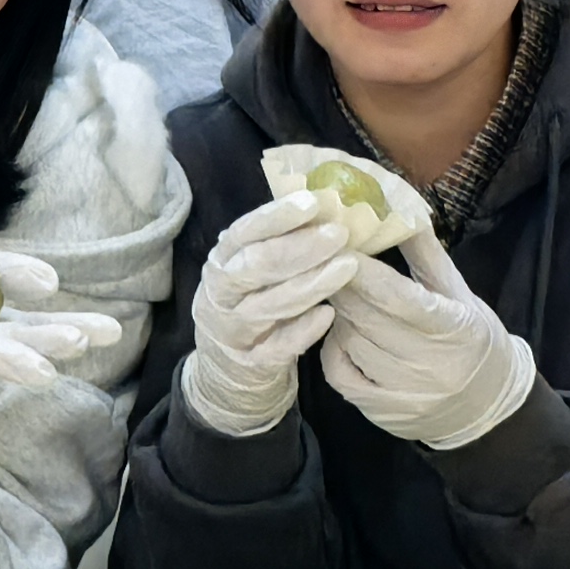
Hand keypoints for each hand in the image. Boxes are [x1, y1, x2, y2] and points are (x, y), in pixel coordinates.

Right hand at [178, 190, 361, 437]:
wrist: (225, 366)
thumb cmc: (249, 302)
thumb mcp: (250, 269)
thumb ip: (276, 243)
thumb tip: (325, 206)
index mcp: (221, 262)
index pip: (244, 233)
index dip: (276, 217)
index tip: (313, 202)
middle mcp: (220, 294)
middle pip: (254, 268)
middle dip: (298, 249)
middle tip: (339, 234)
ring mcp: (233, 330)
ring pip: (268, 306)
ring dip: (310, 285)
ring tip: (349, 266)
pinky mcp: (251, 361)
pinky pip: (277, 347)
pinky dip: (302, 331)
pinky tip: (328, 314)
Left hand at [317, 230, 535, 448]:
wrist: (487, 405)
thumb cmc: (472, 339)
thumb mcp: (459, 294)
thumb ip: (427, 254)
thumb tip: (400, 207)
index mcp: (452, 327)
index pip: (398, 297)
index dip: (363, 271)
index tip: (337, 244)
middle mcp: (428, 363)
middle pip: (366, 318)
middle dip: (339, 285)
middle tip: (320, 261)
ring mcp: (401, 390)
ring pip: (349, 342)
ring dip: (337, 315)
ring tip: (339, 297)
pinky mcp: (379, 411)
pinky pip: (338, 373)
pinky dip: (332, 348)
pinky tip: (338, 333)